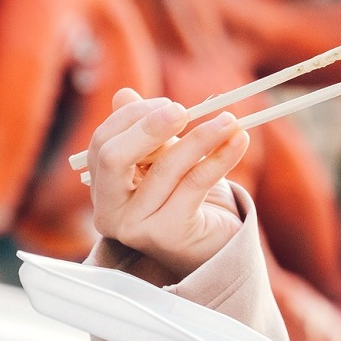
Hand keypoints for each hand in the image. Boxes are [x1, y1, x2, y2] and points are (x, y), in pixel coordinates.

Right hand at [85, 87, 250, 276]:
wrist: (214, 245)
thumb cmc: (185, 197)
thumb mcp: (164, 159)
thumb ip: (145, 131)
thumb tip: (124, 95)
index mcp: (101, 188)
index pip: (102, 144)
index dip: (133, 118)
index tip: (171, 105)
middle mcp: (109, 211)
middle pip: (113, 158)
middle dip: (148, 127)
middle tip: (183, 110)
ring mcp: (135, 226)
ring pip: (165, 168)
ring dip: (201, 137)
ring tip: (229, 120)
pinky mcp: (168, 234)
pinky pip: (195, 184)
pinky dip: (220, 157)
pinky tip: (239, 140)